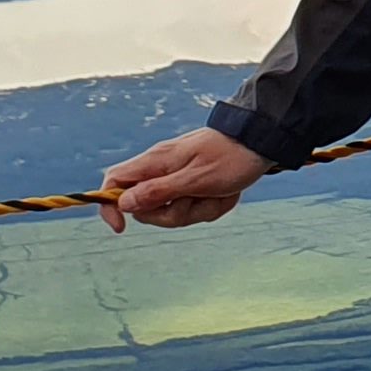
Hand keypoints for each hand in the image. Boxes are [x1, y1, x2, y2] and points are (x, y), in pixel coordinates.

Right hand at [99, 126, 270, 230]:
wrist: (260, 143)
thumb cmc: (230, 158)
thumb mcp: (195, 179)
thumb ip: (158, 191)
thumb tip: (123, 202)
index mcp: (155, 162)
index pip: (114, 181)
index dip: (109, 205)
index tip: (121, 227)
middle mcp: (162, 169)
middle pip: (145, 208)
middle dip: (171, 214)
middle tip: (196, 200)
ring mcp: (177, 178)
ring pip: (172, 211)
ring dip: (197, 210)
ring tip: (218, 194)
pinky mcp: (192, 185)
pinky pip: (192, 208)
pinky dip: (209, 206)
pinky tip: (225, 194)